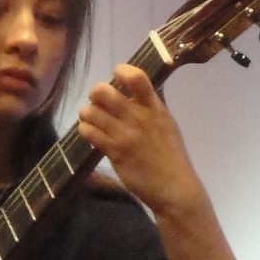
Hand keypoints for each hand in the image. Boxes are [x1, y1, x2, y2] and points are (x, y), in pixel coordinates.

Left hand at [77, 65, 206, 218]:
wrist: (174, 188)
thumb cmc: (171, 155)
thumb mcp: (167, 124)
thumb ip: (152, 105)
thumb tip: (139, 85)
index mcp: (155, 108)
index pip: (136, 77)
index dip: (121, 71)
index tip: (117, 75)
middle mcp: (139, 118)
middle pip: (104, 92)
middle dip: (96, 93)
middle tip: (97, 101)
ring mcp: (125, 136)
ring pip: (92, 112)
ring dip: (87, 113)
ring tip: (91, 119)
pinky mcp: (115, 153)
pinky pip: (90, 133)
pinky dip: (85, 130)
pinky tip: (90, 133)